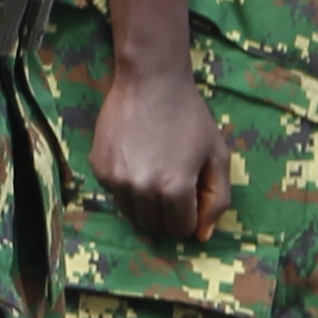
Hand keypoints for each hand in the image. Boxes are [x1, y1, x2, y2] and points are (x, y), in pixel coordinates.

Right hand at [89, 56, 230, 245]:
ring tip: (154, 170)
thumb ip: (217, 199)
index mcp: (174, 189)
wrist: (150, 81)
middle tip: (173, 183)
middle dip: (167, 214)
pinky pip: (115, 194)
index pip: (180, 230)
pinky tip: (136, 158)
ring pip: (131, 214)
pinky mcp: (99, 168)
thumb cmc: (189, 116)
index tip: (190, 194)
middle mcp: (141, 189)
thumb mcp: (217, 155)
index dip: (189, 216)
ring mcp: (116, 180)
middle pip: (153, 227)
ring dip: (145, 203)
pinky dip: (127, 186)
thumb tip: (202, 236)